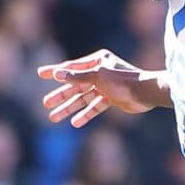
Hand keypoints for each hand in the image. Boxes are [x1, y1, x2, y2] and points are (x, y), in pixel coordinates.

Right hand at [38, 51, 158, 126]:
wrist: (145, 93)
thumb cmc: (123, 80)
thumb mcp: (97, 76)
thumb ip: (77, 77)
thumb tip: (58, 74)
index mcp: (96, 61)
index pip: (71, 67)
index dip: (54, 71)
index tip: (40, 74)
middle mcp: (99, 72)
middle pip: (74, 85)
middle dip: (60, 95)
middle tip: (45, 104)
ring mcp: (104, 86)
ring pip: (82, 98)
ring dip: (69, 108)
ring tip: (53, 117)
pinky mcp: (111, 99)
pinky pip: (94, 107)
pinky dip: (85, 114)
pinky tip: (75, 123)